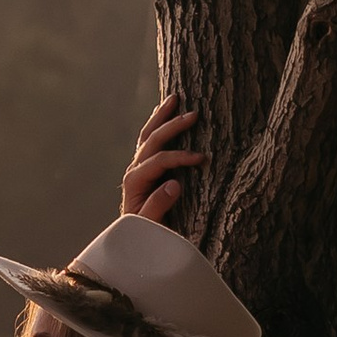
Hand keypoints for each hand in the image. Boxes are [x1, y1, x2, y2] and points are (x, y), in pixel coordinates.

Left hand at [121, 92, 200, 224]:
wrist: (136, 239)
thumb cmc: (146, 234)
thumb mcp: (151, 225)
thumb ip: (158, 206)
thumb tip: (174, 184)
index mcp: (135, 182)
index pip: (158, 161)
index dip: (180, 157)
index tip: (202, 158)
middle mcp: (134, 171)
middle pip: (152, 141)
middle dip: (173, 126)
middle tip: (194, 115)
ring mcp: (138, 167)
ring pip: (148, 135)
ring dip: (162, 116)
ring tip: (175, 97)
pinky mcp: (144, 167)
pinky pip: (150, 140)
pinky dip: (158, 124)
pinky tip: (164, 111)